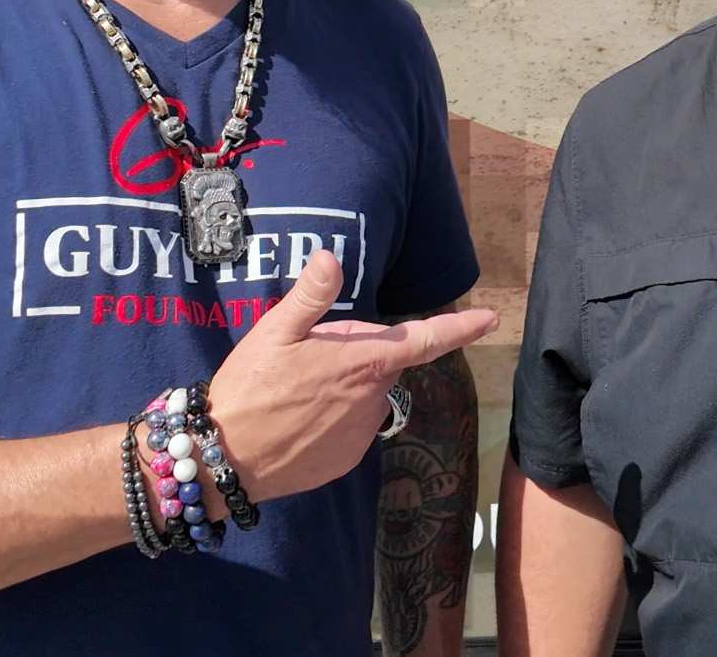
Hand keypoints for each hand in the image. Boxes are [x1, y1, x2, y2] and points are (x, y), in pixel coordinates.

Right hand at [206, 251, 495, 505]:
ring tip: (294, 393)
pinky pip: (349, 429)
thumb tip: (331, 256)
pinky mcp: (346, 460)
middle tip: (306, 359)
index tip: (491, 319)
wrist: (225, 458)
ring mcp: (361, 435)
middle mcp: (373, 400)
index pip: (426, 340)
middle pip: (380, 365)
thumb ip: (310, 296)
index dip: (461, 327)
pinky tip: (296, 421)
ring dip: (343, 390)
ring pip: (365, 398)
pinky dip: (331, 421)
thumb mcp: (274, 332)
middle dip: (356, 356)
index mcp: (363, 362)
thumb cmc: (250, 388)